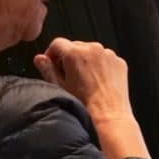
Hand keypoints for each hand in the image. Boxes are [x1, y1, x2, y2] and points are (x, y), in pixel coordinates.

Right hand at [35, 38, 148, 158]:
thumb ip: (47, 69)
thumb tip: (39, 59)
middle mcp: (93, 49)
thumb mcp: (60, 87)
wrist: (109, 115)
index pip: (57, 43)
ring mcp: (108, 54)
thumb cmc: (84, 104)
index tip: (51, 63)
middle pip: (75, 46)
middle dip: (69, 57)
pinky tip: (98, 81)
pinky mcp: (119, 61)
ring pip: (91, 51)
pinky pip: (106, 58)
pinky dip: (100, 65)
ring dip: (85, 60)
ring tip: (84, 80)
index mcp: (75, 53)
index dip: (51, 53)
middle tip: (67, 75)